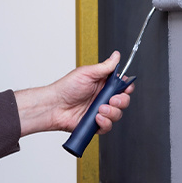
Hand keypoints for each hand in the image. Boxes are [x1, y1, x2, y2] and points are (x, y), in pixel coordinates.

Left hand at [14, 51, 133, 135]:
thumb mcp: (87, 73)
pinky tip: (96, 117)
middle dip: (121, 101)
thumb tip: (116, 55)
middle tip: (112, 99)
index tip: (126, 88)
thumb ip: (106, 66)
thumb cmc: (66, 88)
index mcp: (103, 84)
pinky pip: (108, 127)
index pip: (122, 86)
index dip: (127, 87)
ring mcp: (100, 112)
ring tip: (100, 109)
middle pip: (123, 101)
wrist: (54, 106)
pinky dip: (105, 123)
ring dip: (112, 112)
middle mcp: (103, 98)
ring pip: (117, 114)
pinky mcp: (96, 124)